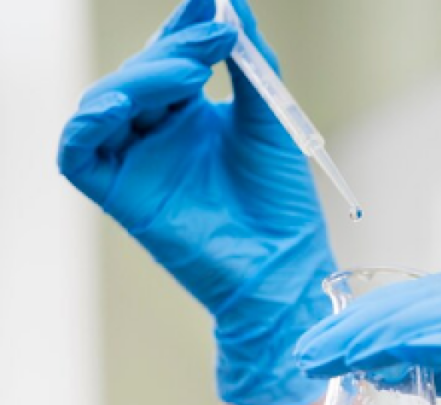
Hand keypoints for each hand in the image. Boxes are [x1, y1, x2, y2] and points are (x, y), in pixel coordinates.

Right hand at [58, 0, 333, 404]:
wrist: (283, 262)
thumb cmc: (281, 201)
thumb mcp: (269, 120)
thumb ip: (251, 64)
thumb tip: (234, 5)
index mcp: (191, 116)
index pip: (172, 58)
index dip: (184, 28)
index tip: (211, 5)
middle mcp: (158, 135)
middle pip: (141, 74)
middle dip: (174, 48)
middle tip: (214, 37)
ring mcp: (135, 162)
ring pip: (108, 102)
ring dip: (142, 79)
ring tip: (190, 75)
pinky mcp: (117, 194)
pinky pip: (77, 151)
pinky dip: (90, 120)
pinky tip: (124, 105)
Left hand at [295, 253, 440, 404]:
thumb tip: (391, 355)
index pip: (439, 292)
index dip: (378, 313)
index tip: (328, 334)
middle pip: (436, 298)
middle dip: (366, 323)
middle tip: (311, 347)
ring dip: (383, 335)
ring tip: (331, 354)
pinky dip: (430, 349)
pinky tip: (387, 356)